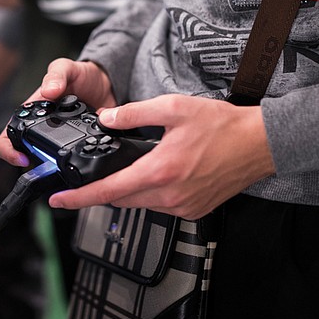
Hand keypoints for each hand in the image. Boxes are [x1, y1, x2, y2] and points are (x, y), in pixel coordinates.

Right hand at [0, 58, 115, 166]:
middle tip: (49, 162)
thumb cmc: (81, 76)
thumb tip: (49, 91)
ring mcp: (60, 140)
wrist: (107, 84)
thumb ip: (56, 75)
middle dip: (35, 161)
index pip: (8, 136)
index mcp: (32, 112)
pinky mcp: (78, 146)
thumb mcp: (66, 68)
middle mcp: (43, 129)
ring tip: (69, 158)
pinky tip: (87, 153)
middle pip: (26, 154)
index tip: (23, 157)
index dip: (9, 150)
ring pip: (49, 163)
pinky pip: (74, 160)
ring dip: (56, 164)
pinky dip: (79, 160)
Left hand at [48, 95, 276, 219]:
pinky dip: (149, 193)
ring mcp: (182, 207)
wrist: (260, 144)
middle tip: (86, 180)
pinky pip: (159, 206)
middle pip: (120, 201)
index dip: (78, 198)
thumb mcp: (173, 108)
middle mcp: (169, 196)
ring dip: (127, 190)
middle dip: (101, 191)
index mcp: (159, 172)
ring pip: (140, 204)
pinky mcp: (193, 210)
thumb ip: (134, 113)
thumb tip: (106, 119)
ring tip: (128, 169)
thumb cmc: (223, 126)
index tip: (58, 201)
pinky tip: (155, 175)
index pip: (108, 191)